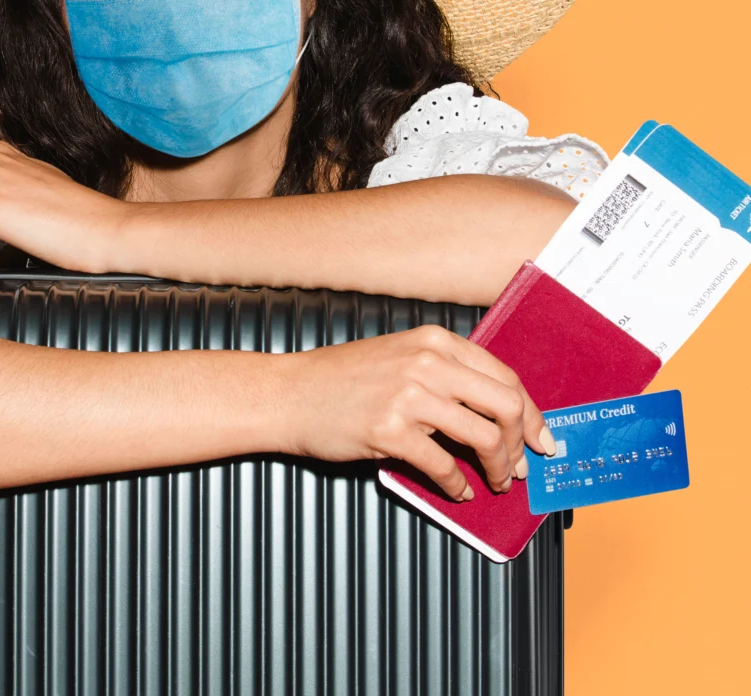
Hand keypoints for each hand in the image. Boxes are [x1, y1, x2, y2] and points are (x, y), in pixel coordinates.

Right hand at [283, 324, 556, 499]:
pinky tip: (456, 490)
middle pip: (506, 405)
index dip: (532, 414)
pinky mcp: (390, 430)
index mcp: (434, 341)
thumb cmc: (341, 379)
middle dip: (522, 443)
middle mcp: (427, 362)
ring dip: (497, 468)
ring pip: (485, 437)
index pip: (505, 377)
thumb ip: (443, 373)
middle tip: (519, 467)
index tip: (542, 439)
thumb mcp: (399, 357)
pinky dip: (458, 485)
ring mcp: (409, 395)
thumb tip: (494, 412)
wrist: (289, 393)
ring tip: (492, 481)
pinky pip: (444, 465)